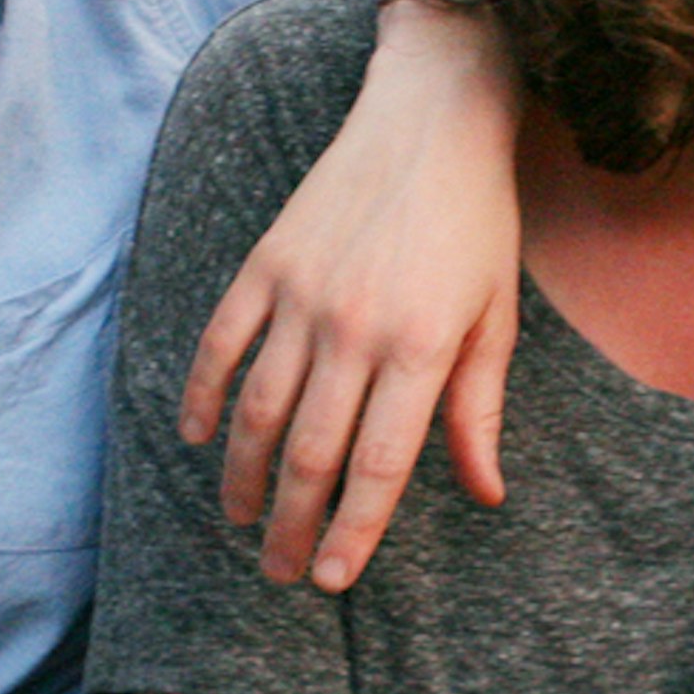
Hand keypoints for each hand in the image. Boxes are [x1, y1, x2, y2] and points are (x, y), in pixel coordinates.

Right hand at [179, 0, 520, 591]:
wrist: (431, 116)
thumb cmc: (477, 222)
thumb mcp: (496, 317)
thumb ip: (479, 409)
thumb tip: (484, 492)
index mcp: (420, 347)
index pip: (377, 465)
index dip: (352, 531)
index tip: (331, 578)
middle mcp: (355, 328)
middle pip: (310, 453)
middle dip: (290, 524)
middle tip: (280, 571)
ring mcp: (302, 294)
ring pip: (257, 410)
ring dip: (242, 475)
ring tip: (240, 518)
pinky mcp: (266, 263)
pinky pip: (220, 344)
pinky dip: (202, 395)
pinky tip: (198, 437)